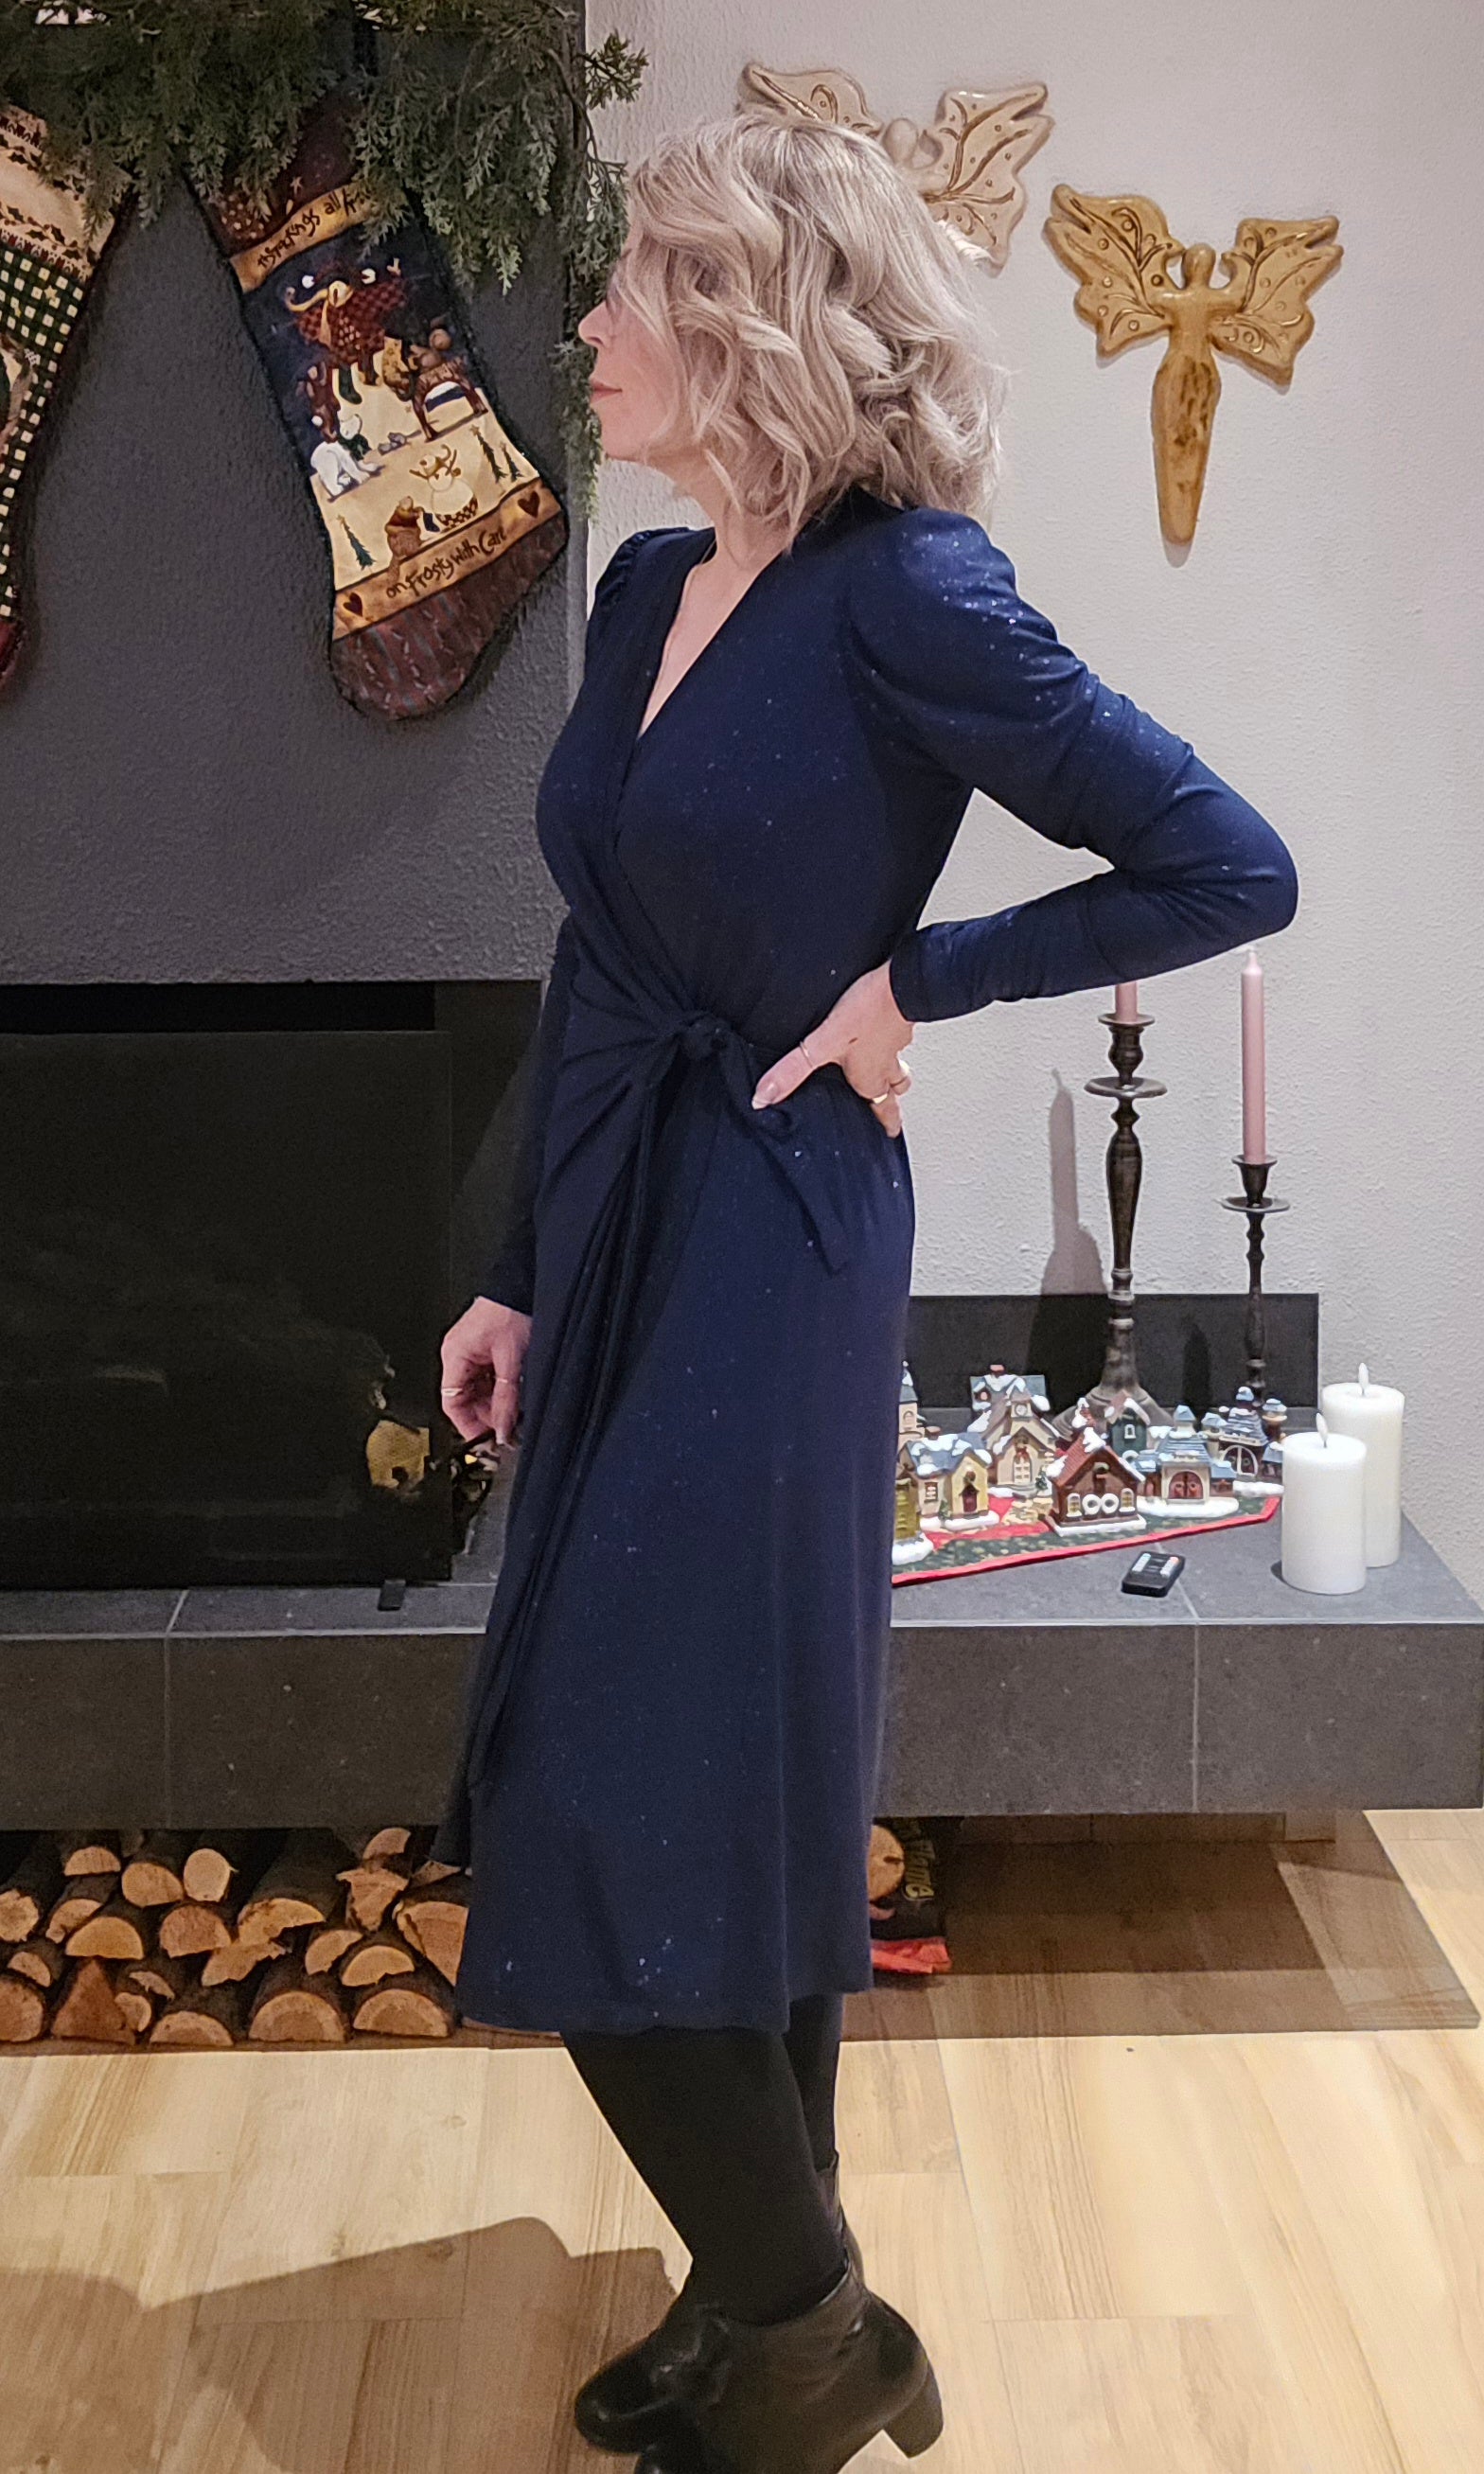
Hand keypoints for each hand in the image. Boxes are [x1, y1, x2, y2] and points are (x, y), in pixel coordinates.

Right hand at [440, 1296, 530, 1445]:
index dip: (468, 1427)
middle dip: (486, 1416)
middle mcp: (458, 1354)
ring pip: (478, 1390)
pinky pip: (487, 1377)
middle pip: (465, 1399)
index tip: (487, 1441)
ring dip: (495, 1404)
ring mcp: (471, 1351)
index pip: (452, 1404)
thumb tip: (503, 1430)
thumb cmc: (512, 1310)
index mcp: (454, 1356)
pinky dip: (500, 1390)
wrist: (524, 1283)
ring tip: (515, 1414)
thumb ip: (507, 1400)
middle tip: (508, 1430)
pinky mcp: (485, 1347)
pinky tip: (515, 1396)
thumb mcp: (512, 1361)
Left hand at [751, 961, 915, 1135]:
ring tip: (888, 1071)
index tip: (890, 1133)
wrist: (900, 982)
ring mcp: (896, 1042)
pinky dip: (892, 1039)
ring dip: (894, 1071)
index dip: (886, 1123)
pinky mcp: (900, 1018)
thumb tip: (764, 1098)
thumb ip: (792, 1071)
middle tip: (891, 1108)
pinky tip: (882, 1030)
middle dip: (891, 1100)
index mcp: (870, 1079)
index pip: (882, 1110)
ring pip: (899, 1065)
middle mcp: (886, 1064)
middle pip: (894, 1089)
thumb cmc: (867, 1014)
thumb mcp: (822, 1046)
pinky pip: (898, 1037)